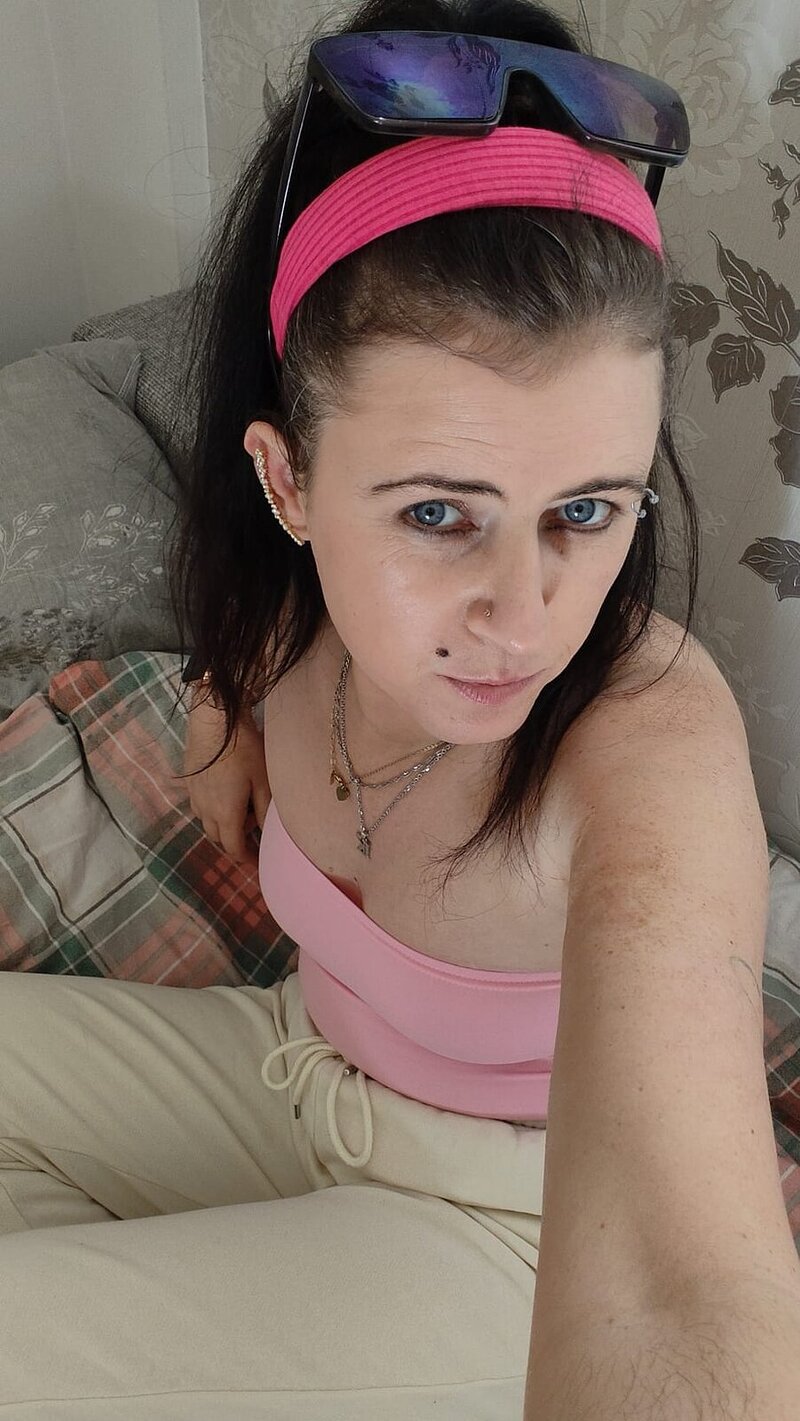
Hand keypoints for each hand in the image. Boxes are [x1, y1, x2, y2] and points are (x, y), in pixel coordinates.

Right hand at [183, 693, 270, 866]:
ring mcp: (194, 795)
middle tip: (255, 828)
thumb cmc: (244, 749)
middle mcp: (205, 810)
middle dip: (236, 841)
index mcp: (225, 814)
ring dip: (224, 824)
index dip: (247, 859)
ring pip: (207, 822)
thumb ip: (266, 810)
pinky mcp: (189, 782)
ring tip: (243, 806)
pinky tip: (227, 791)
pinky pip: (200, 806)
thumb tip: (269, 833)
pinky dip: (213, 809)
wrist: (215, 720)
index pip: (234, 848)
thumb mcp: (263, 781)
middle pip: (219, 838)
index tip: (259, 863)